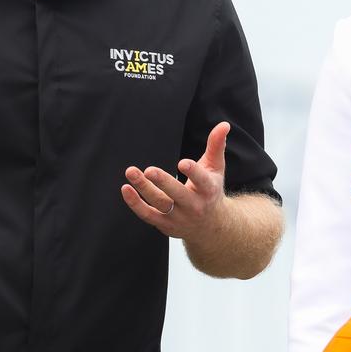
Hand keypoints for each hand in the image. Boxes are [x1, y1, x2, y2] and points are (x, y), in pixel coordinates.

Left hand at [121, 121, 228, 239]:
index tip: (182, 163)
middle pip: (178, 195)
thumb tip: (224, 124)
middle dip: (164, 183)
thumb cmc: (210, 191)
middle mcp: (194, 206)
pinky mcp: (165, 225)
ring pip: (159, 203)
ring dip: (144, 189)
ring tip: (131, 172)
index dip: (193, 172)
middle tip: (149, 170)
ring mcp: (179, 217)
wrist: (210, 227)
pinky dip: (135, 204)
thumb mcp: (216, 168)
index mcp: (208, 190)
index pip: (202, 181)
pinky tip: (126, 188)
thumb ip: (216, 146)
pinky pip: (147, 215)